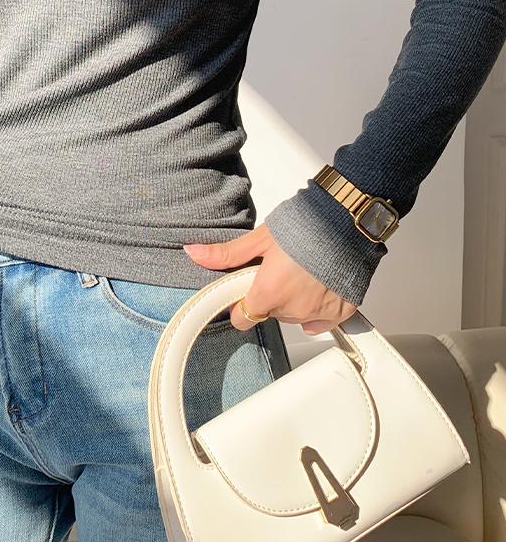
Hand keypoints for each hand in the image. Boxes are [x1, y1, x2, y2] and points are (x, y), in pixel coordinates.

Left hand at [183, 222, 358, 335]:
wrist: (348, 221)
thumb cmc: (307, 225)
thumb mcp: (261, 238)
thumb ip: (227, 254)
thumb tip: (194, 253)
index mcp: (268, 293)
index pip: (242, 319)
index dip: (241, 305)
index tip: (247, 291)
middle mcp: (292, 309)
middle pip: (270, 314)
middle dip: (271, 296)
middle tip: (280, 270)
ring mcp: (317, 313)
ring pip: (295, 317)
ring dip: (294, 300)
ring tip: (302, 272)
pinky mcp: (340, 311)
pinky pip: (321, 321)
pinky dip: (317, 308)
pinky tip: (318, 287)